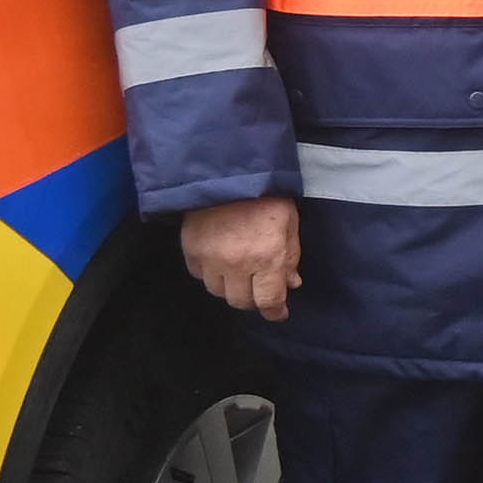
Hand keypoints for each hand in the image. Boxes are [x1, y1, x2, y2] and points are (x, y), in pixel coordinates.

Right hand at [182, 195, 301, 320]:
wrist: (228, 169)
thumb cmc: (266, 194)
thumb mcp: (290, 223)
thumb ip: (290, 256)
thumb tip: (291, 283)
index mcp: (267, 258)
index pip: (269, 301)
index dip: (274, 312)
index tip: (277, 313)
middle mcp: (238, 264)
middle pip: (241, 301)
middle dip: (253, 298)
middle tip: (258, 287)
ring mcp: (211, 258)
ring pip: (218, 291)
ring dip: (230, 286)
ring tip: (237, 272)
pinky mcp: (191, 248)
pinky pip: (199, 274)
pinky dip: (209, 272)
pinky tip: (218, 260)